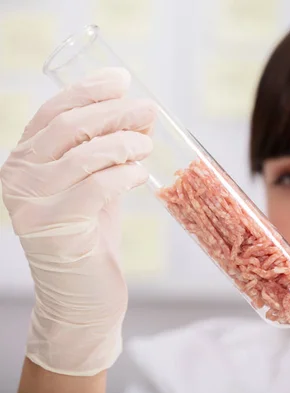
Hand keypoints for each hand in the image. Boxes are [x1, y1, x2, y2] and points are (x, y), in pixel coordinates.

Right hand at [0, 68, 156, 375]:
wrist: (81, 295)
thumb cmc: (91, 235)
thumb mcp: (98, 183)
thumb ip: (109, 152)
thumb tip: (140, 114)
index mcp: (26, 159)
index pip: (53, 111)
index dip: (88, 90)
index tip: (121, 78)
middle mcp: (19, 176)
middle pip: (67, 127)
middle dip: (112, 112)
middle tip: (148, 109)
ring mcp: (31, 202)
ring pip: (81, 154)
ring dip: (123, 143)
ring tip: (147, 144)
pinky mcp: (53, 228)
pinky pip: (94, 187)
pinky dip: (123, 175)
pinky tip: (140, 174)